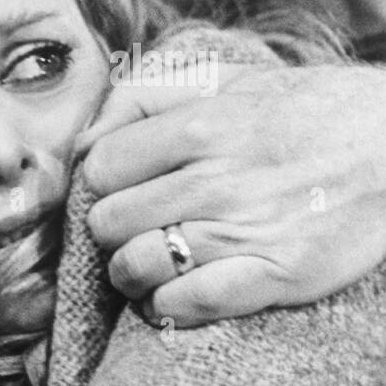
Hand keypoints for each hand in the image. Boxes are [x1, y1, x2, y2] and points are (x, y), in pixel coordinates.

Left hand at [77, 62, 385, 325]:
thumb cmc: (300, 109)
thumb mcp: (223, 79)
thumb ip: (146, 96)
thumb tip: (84, 136)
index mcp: (197, 125)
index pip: (100, 167)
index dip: (99, 184)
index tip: (114, 191)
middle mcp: (214, 178)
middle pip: (109, 220)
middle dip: (110, 230)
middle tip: (129, 230)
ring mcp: (245, 229)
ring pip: (139, 265)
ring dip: (130, 274)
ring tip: (142, 268)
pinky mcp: (279, 274)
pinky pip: (193, 302)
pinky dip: (169, 307)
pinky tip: (171, 298)